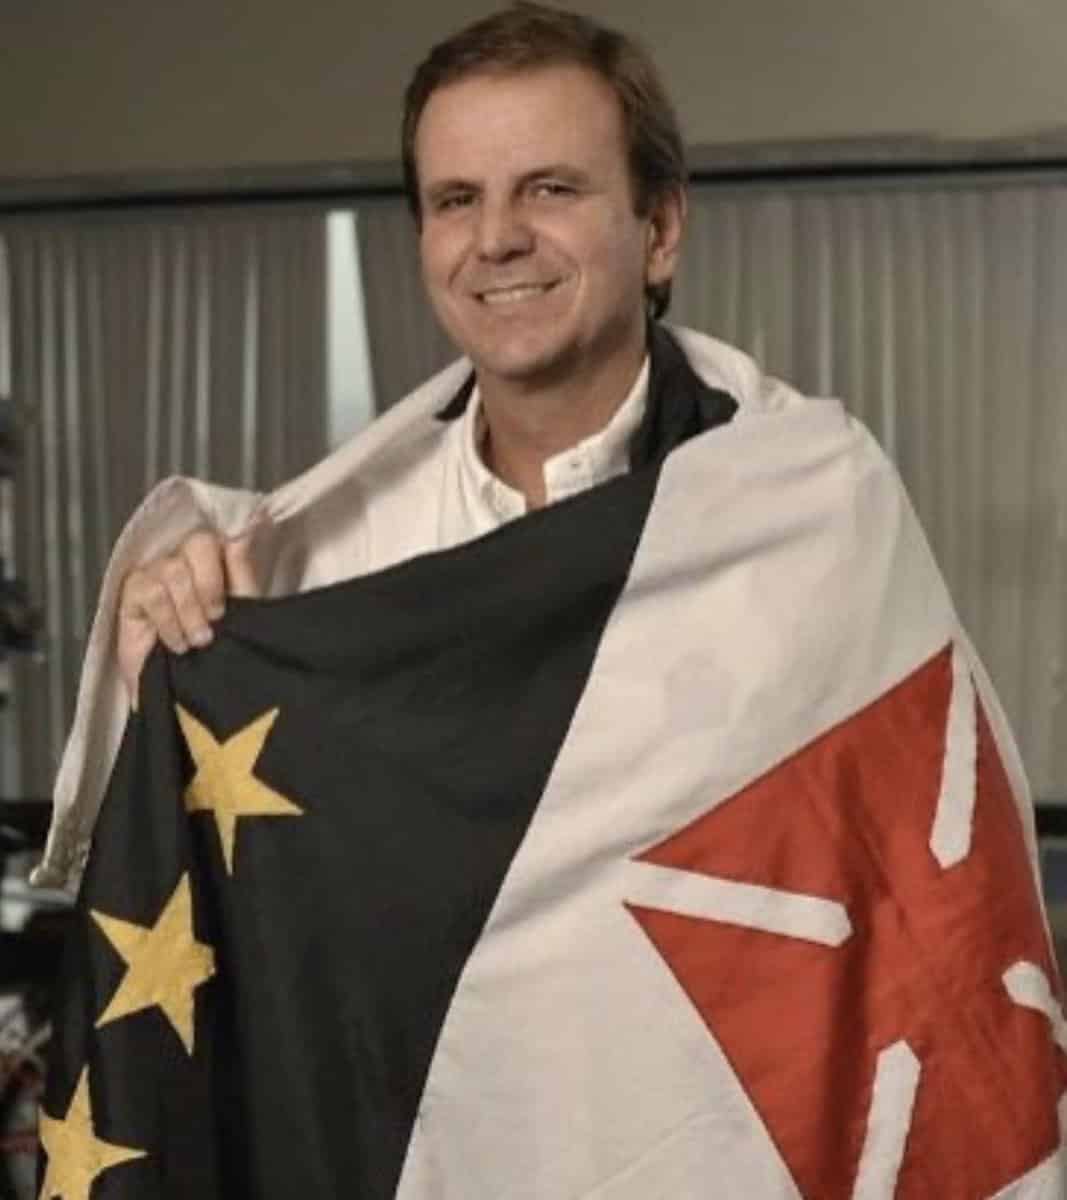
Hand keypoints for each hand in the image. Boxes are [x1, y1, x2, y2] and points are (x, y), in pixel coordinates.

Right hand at [117, 527, 259, 705]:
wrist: (183, 696)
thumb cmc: (215, 653)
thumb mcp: (240, 614)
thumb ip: (242, 573)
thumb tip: (244, 533)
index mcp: (215, 561)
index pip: (223, 536)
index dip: (230, 559)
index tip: (233, 594)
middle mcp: (185, 560)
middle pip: (198, 543)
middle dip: (211, 585)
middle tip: (216, 619)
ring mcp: (156, 573)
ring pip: (173, 569)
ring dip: (189, 610)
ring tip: (198, 640)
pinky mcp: (133, 592)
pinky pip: (151, 591)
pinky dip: (168, 620)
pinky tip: (175, 643)